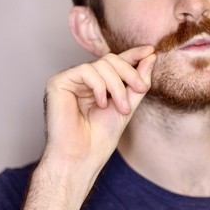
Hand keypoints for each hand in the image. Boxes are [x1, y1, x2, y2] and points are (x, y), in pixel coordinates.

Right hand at [41, 46, 155, 189]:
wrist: (82, 158)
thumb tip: (150, 56)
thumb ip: (138, 82)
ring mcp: (69, 80)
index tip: (151, 50)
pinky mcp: (58, 82)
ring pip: (101, 65)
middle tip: (141, 89)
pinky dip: (99, 86)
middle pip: (110, 60)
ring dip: (117, 86)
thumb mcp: (127, 105)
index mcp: (96, 84)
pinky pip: (86, 71)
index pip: (115, 63)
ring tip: (121, 108)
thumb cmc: (101, 138)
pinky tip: (101, 103)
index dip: (133, 55)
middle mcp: (82, 80)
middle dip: (129, 73)